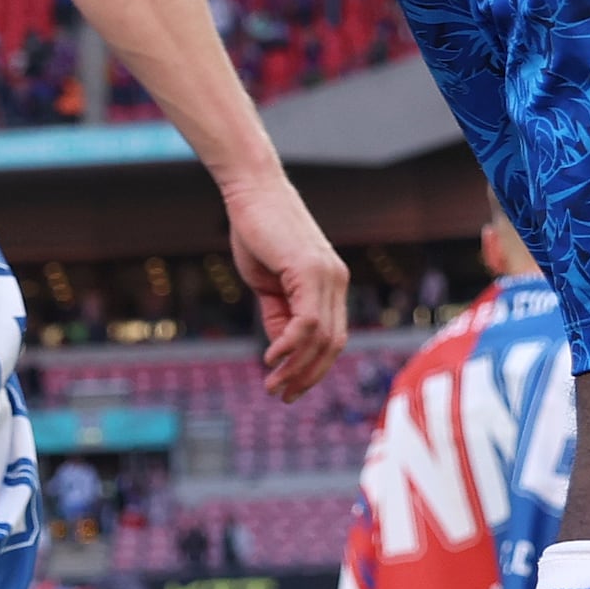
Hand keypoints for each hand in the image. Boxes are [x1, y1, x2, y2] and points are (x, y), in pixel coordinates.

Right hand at [226, 172, 350, 400]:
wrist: (252, 191)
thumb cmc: (256, 231)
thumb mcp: (267, 281)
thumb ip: (279, 311)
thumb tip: (282, 346)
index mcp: (330, 284)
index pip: (332, 337)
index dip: (313, 368)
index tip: (289, 388)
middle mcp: (337, 282)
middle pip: (333, 344)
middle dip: (308, 376)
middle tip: (282, 396)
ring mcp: (328, 276)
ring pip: (322, 337)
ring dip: (297, 368)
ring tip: (273, 385)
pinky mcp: (311, 272)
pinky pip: (307, 321)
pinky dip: (290, 345)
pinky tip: (270, 357)